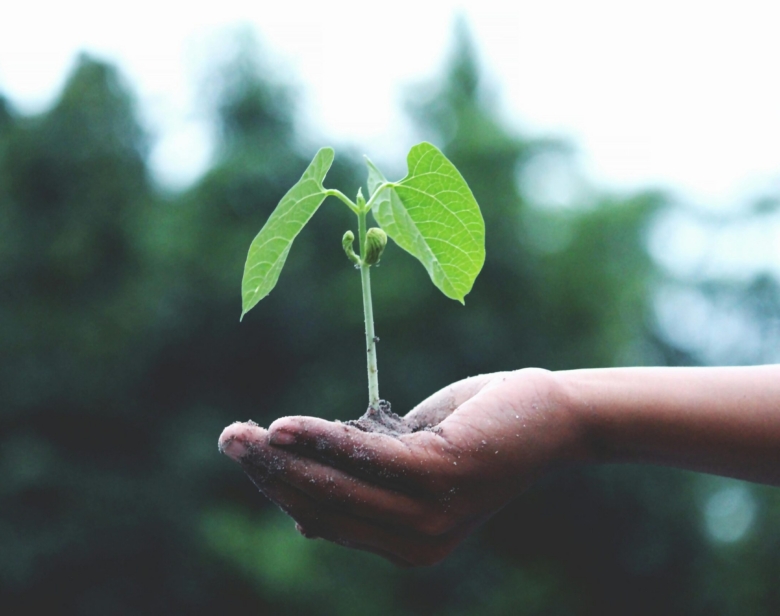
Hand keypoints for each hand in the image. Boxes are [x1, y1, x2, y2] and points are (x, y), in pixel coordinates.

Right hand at [218, 368, 581, 566]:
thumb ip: (364, 485)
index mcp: (407, 544)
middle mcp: (417, 543)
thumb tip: (301, 516)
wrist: (549, 416)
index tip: (248, 455)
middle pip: (323, 506)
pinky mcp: (441, 476)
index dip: (281, 489)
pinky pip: (366, 458)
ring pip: (337, 486)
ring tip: (242, 434)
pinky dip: (322, 440)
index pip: (327, 519)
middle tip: (228, 439)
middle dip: (269, 474)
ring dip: (283, 458)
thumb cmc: (476, 432)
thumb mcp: (410, 462)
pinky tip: (285, 426)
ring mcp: (430, 515)